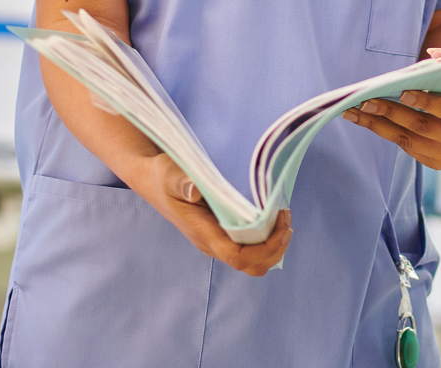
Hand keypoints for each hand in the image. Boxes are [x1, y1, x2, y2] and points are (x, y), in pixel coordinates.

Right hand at [134, 152, 291, 275]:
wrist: (154, 183)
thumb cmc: (163, 178)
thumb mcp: (170, 173)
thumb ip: (181, 181)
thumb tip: (194, 189)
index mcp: (203, 232)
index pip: (237, 256)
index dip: (265, 247)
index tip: (280, 220)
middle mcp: (212, 243)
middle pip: (250, 266)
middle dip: (275, 248)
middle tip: (286, 218)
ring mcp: (217, 241)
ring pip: (252, 262)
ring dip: (274, 246)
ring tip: (283, 218)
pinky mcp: (221, 235)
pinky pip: (248, 250)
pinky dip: (267, 240)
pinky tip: (273, 219)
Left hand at [343, 85, 440, 168]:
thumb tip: (419, 68)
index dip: (426, 102)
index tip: (403, 91)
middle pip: (420, 127)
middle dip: (390, 113)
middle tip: (366, 101)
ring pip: (407, 140)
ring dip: (378, 126)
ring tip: (355, 112)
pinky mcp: (434, 164)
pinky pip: (407, 148)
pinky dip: (386, 133)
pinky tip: (368, 121)